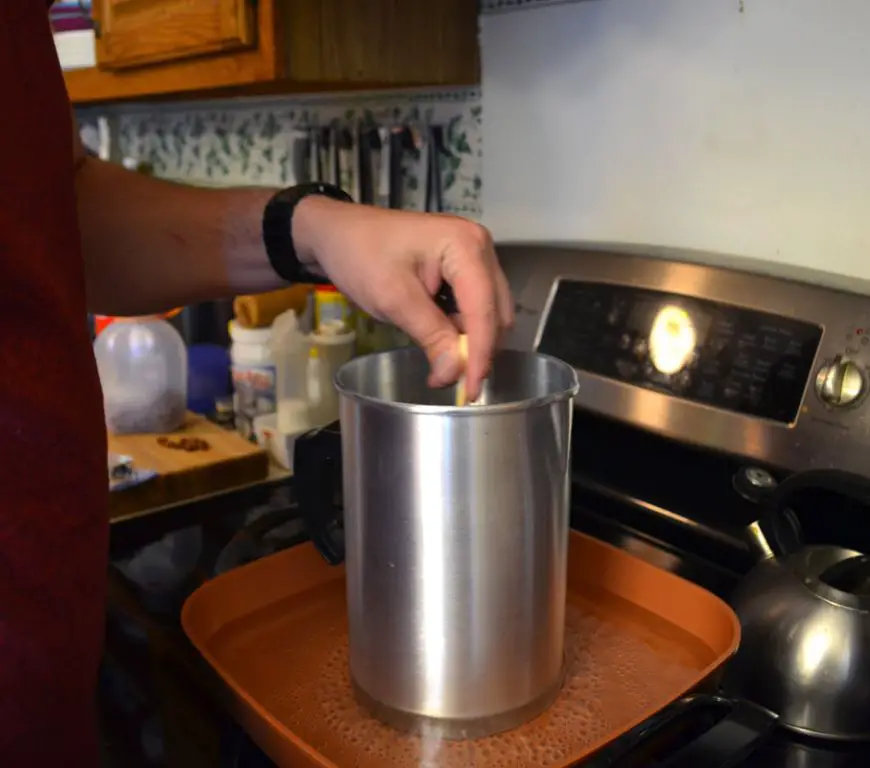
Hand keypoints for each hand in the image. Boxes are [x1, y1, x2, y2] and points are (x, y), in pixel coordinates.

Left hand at [293, 197, 513, 399]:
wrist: (338, 232)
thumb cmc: (361, 255)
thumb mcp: (394, 299)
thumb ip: (431, 335)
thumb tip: (453, 373)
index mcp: (465, 246)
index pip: (484, 310)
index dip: (479, 355)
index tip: (469, 391)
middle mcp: (479, 247)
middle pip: (495, 312)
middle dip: (478, 350)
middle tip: (452, 381)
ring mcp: (474, 256)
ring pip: (490, 312)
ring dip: (472, 342)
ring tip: (443, 363)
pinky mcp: (464, 267)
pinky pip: (476, 306)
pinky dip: (464, 329)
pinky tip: (443, 342)